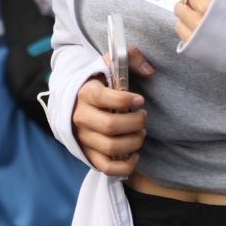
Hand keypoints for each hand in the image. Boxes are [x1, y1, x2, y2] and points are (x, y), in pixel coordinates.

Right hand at [71, 46, 154, 176]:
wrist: (77, 103)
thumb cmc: (100, 84)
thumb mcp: (111, 64)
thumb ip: (130, 58)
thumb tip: (148, 72)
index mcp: (86, 93)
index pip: (104, 99)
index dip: (126, 100)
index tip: (140, 99)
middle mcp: (81, 117)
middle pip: (110, 126)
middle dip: (135, 123)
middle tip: (143, 117)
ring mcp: (84, 138)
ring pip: (111, 147)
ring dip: (134, 142)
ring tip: (141, 133)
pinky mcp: (88, 154)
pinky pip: (106, 167)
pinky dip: (125, 166)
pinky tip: (134, 154)